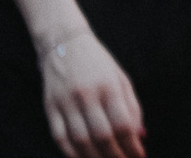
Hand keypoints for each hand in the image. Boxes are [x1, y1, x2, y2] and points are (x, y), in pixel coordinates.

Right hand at [38, 29, 144, 157]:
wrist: (64, 43)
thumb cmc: (98, 64)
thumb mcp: (121, 79)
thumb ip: (132, 108)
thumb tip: (140, 137)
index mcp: (109, 86)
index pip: (123, 124)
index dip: (132, 145)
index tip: (139, 156)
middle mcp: (87, 94)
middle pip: (103, 135)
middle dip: (116, 156)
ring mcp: (66, 102)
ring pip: (81, 140)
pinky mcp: (50, 107)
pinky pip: (60, 137)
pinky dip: (72, 154)